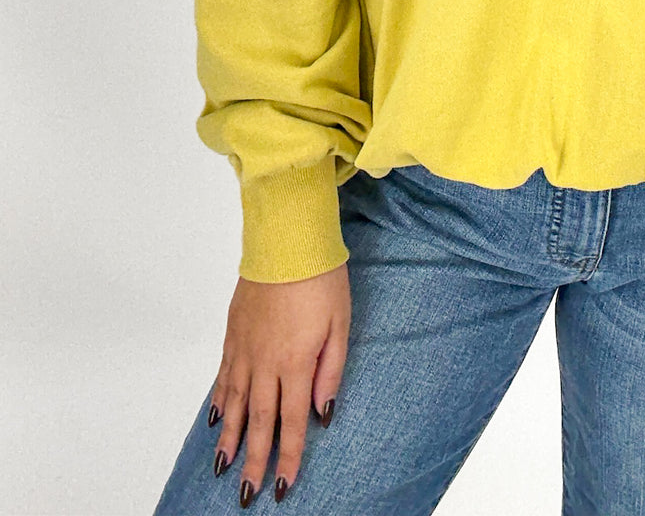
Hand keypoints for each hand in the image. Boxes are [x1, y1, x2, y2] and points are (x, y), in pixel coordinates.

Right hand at [209, 261, 350, 505]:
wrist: (287, 240)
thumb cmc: (321, 277)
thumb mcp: (341, 323)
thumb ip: (330, 370)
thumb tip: (322, 412)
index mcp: (296, 362)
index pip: (290, 421)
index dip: (286, 456)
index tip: (281, 486)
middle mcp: (266, 361)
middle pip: (259, 421)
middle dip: (254, 461)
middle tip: (246, 496)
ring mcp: (245, 347)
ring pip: (236, 403)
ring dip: (231, 438)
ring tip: (224, 467)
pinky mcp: (234, 332)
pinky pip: (224, 375)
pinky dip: (220, 400)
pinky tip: (218, 419)